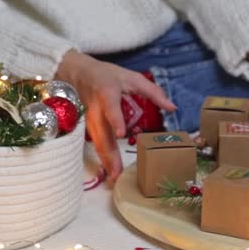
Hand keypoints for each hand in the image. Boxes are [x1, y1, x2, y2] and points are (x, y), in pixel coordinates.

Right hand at [55, 50, 175, 180]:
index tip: (121, 133)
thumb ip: (152, 92)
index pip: (111, 107)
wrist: (76, 72)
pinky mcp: (86, 125)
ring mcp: (88, 119)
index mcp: (106, 93)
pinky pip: (95, 142)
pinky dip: (102, 156)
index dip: (115, 120)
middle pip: (102, 134)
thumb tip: (172, 108)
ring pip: (97, 142)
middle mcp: (95, 109)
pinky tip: (109, 168)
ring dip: (105, 160)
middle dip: (109, 154)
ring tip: (114, 177)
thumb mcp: (131, 77)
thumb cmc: (107, 74)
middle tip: (117, 173)